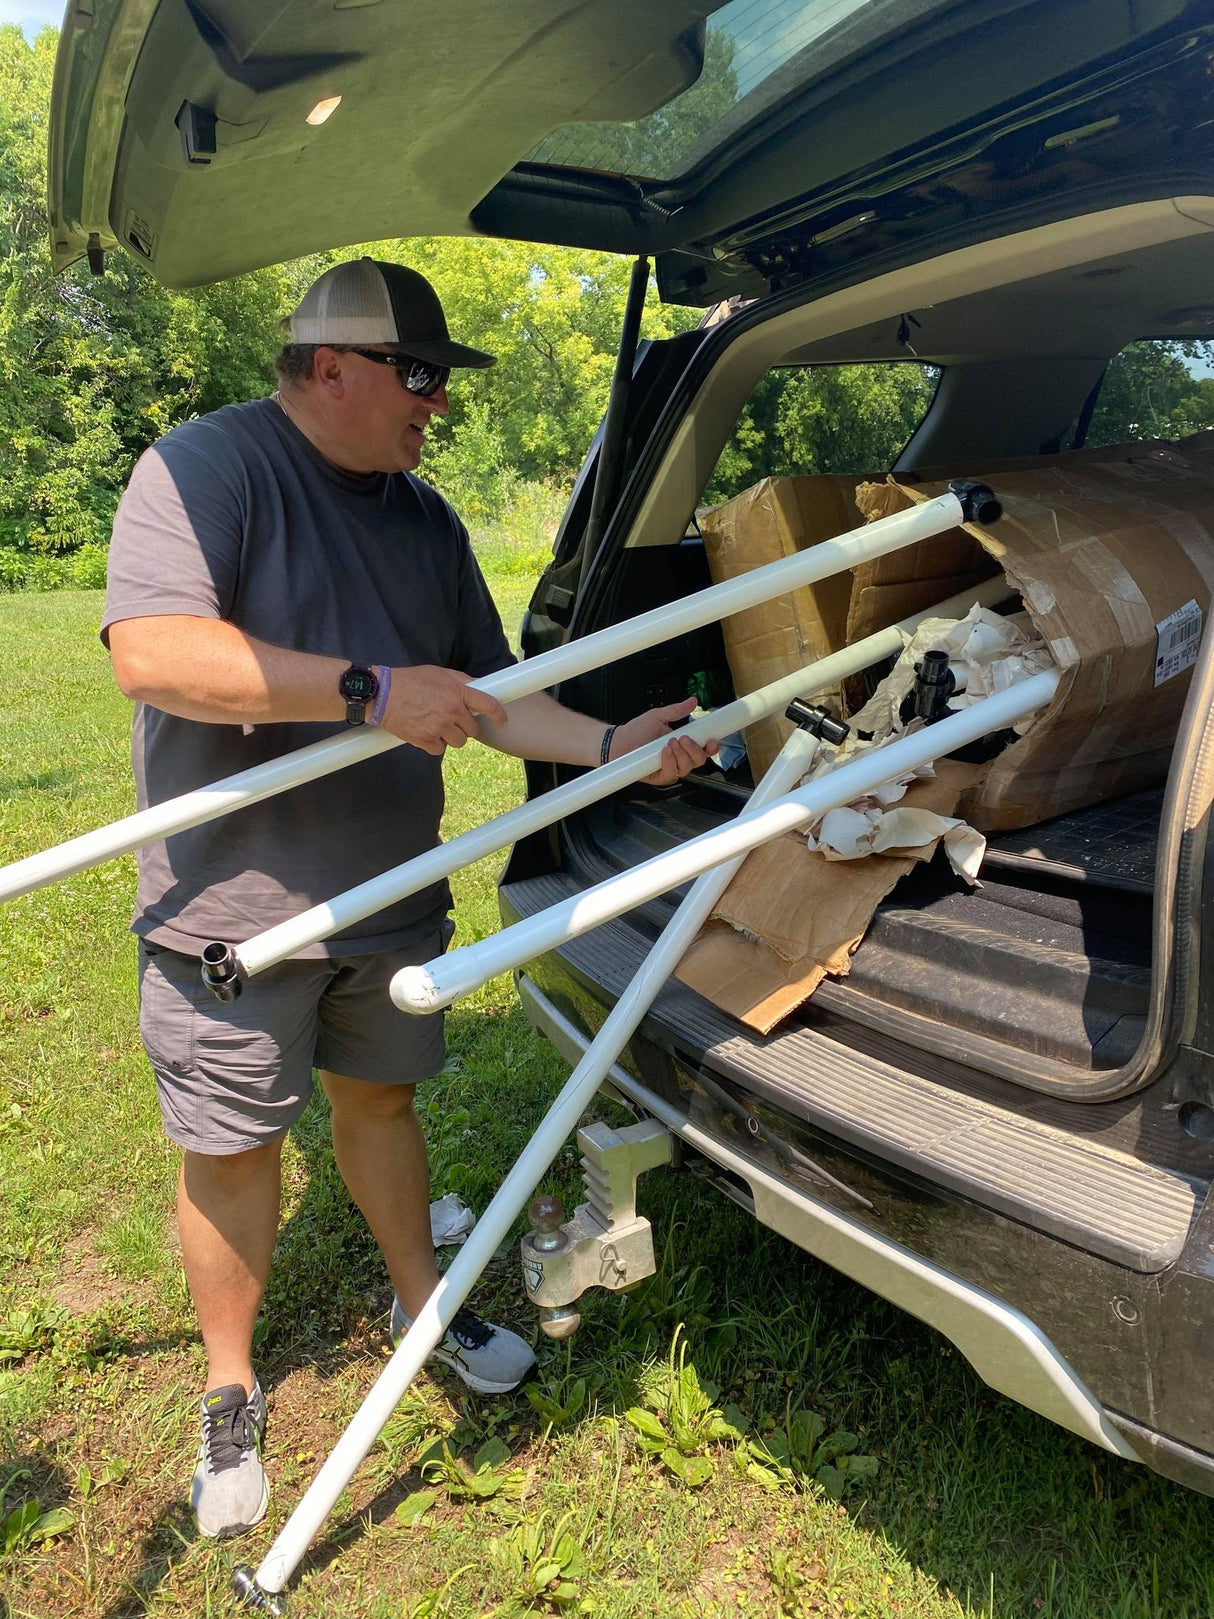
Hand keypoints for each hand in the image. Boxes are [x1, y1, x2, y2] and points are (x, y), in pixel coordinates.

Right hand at [382, 665, 506, 755]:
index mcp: (456, 690)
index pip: (488, 705)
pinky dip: (434, 744)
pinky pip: (440, 749)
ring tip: (435, 725)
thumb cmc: (409, 681)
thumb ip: (460, 681)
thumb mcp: (438, 673)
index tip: (502, 722)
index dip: (499, 715)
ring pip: (458, 742)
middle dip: (464, 726)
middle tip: (449, 719)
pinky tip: (424, 732)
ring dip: (450, 737)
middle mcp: (450, 709)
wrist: (381, 694)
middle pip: (472, 729)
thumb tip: (479, 687)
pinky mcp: (425, 740)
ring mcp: (438, 726)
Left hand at [609, 696, 718, 785]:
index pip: (703, 749)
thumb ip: (676, 710)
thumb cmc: (636, 731)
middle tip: (684, 738)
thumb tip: (692, 701)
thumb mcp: (658, 716)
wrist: (617, 742)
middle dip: (695, 749)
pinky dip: (670, 761)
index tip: (712, 740)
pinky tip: (665, 752)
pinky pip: (671, 773)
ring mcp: (670, 768)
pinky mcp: (660, 777)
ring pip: (687, 767)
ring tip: (670, 742)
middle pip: (699, 760)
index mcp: (683, 745)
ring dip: (681, 754)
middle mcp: (679, 758)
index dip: (711, 746)